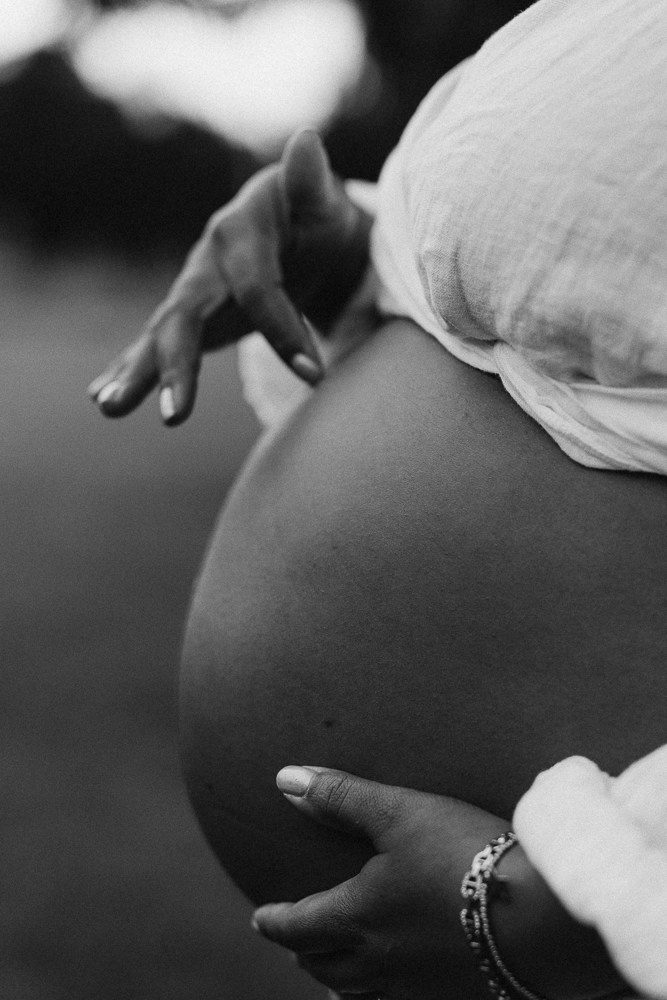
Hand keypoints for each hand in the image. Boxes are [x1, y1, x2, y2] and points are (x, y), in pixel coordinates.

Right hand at [88, 130, 370, 425]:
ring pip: (162, 335)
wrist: (294, 227)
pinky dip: (131, 370)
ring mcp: (192, 291)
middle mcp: (206, 263)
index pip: (257, 288)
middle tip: (175, 414)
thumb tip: (306, 140)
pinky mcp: (190, 316)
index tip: (315, 375)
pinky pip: (157, 344)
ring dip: (136, 374)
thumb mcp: (319, 200)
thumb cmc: (314, 218)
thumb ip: (311, 180)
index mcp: (239, 233)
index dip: (283, 331)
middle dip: (179, 365)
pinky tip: (105, 397)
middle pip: (187, 315)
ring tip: (109, 408)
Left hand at [252, 766, 507, 999]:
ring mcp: (417, 987)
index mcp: (358, 917)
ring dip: (337, 979)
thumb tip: (286, 779)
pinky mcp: (454, 997)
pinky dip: (380, 997)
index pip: (297, 926)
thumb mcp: (399, 813)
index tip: (259, 918)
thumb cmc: (463, 856)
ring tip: (332, 974)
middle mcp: (379, 961)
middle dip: (304, 949)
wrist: (540, 920)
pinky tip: (395, 990)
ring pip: (358, 993)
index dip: (274, 922)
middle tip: (295, 938)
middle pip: (324, 964)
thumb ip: (342, 797)